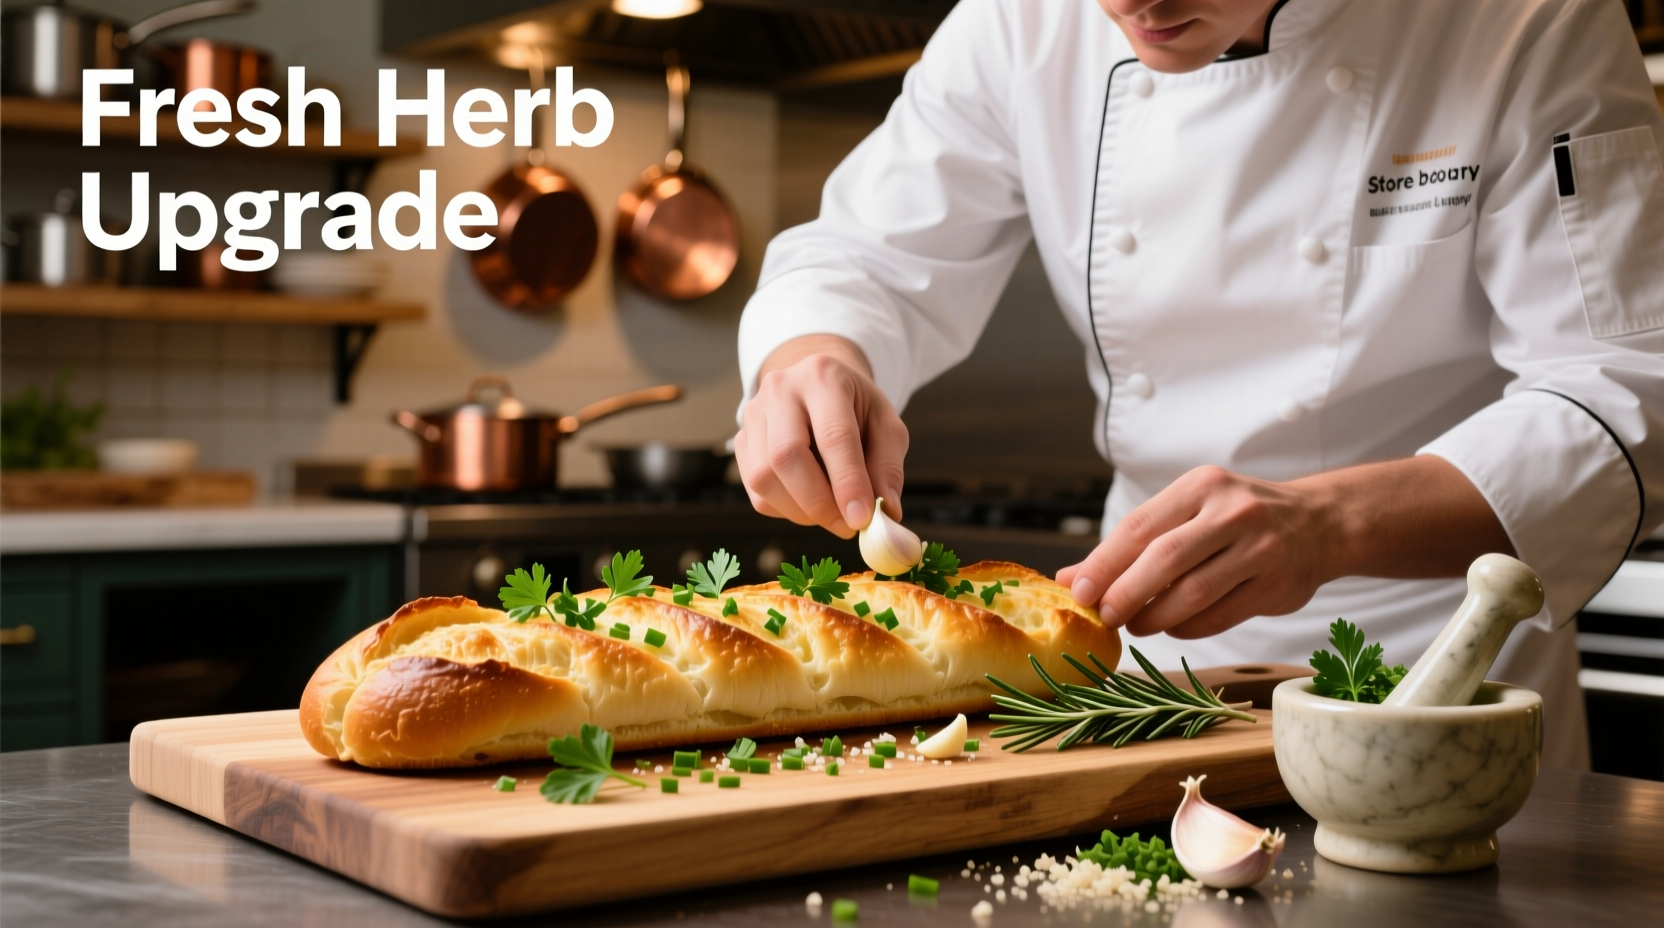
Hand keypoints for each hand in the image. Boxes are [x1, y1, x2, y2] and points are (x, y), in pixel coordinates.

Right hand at [736, 336, 909, 537]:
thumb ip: (887, 467)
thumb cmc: (856, 408)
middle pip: (786, 456)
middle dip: (819, 502)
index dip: (847, 482)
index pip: (833, 435)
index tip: (862, 519)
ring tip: (831, 512)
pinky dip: (786, 509)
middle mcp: (780, 390)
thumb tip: (885, 511)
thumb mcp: (886, 425)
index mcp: (823, 377)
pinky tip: (809, 501)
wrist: (818, 387)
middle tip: (847, 526)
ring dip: (801, 511)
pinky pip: (756, 492)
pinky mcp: (740, 442)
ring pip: (763, 478)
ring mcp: (753, 415)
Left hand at [1057, 458, 1513, 638]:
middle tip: (1105, 616)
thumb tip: (1070, 577)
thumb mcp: (1188, 513)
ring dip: (1156, 616)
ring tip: (1136, 624)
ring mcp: (1260, 547)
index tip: (1078, 591)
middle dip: (1126, 593)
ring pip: (1194, 593)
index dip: (1104, 563)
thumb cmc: (1236, 520)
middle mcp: (1233, 511)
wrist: (1322, 522)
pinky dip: (1189, 626)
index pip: (1140, 526)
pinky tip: (1174, 626)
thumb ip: (1133, 544)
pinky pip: (1221, 613)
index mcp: (1202, 486)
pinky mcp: (1278, 583)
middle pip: (1165, 559)